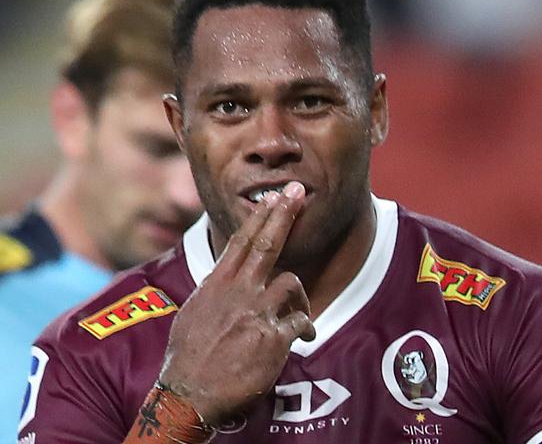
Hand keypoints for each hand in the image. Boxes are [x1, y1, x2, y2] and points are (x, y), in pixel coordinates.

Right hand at [158, 181, 315, 424]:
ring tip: (299, 313)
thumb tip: (221, 280)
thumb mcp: (194, 314)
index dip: (259, 217)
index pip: (240, 242)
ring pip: (291, 283)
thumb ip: (214, 292)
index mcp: (218, 285)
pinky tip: (304, 336)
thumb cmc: (188, 357)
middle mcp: (238, 293)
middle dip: (284, 216)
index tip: (272, 197)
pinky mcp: (273, 338)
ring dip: (300, 297)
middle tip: (298, 193)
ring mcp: (256, 313)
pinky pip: (301, 321)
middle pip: (266, 245)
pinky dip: (306, 327)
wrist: (189, 394)